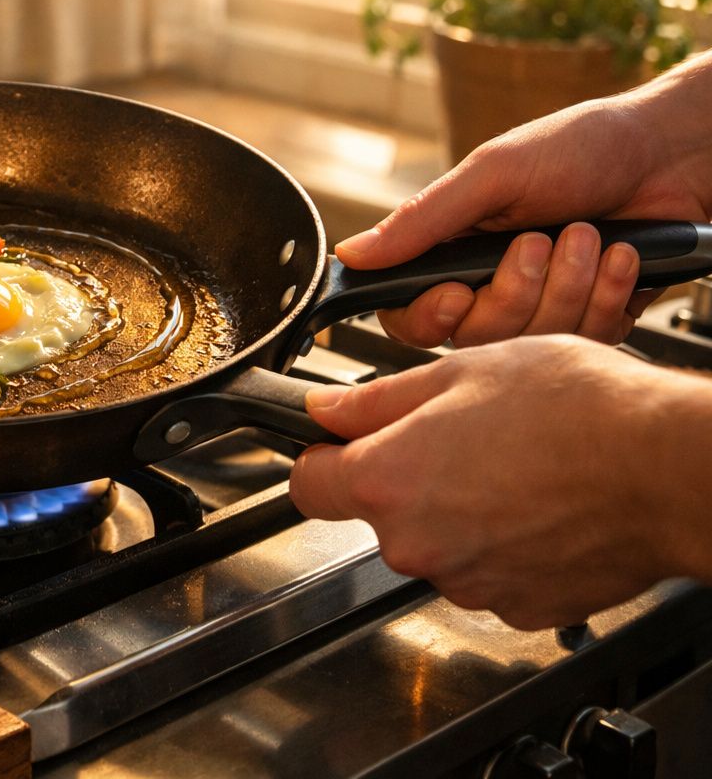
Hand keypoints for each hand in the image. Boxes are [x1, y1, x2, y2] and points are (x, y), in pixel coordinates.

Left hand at [289, 334, 711, 628]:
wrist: (668, 469)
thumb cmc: (577, 411)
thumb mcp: (461, 371)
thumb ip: (377, 399)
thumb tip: (326, 410)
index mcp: (388, 480)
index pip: (310, 484)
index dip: (324, 457)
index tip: (341, 444)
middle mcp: (416, 543)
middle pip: (381, 512)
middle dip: (408, 478)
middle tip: (462, 437)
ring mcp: (466, 582)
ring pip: (437, 543)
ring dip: (460, 511)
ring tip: (514, 467)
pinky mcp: (517, 607)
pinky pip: (487, 572)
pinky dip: (504, 544)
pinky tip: (540, 506)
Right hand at [338, 89, 711, 347]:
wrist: (675, 153)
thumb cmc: (584, 146)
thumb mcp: (492, 174)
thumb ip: (421, 220)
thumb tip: (350, 253)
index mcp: (455, 251)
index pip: (410, 316)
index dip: (429, 316)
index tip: (455, 295)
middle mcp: (494, 286)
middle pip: (474, 337)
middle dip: (516, 291)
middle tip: (541, 241)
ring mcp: (546, 307)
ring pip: (532, 342)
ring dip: (570, 285)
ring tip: (590, 236)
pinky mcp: (596, 320)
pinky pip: (588, 342)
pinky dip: (609, 294)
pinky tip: (621, 257)